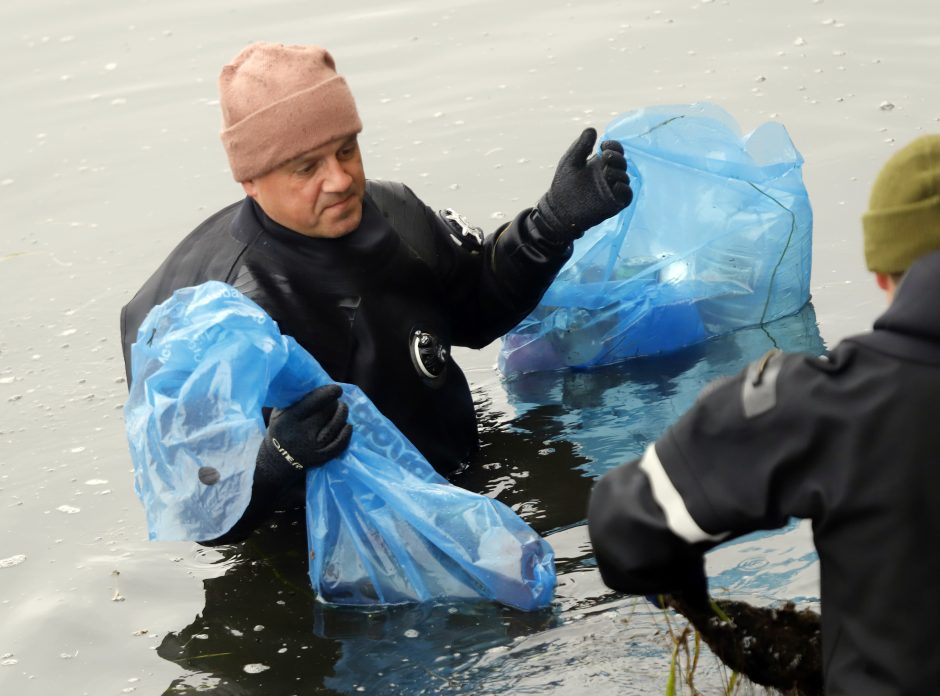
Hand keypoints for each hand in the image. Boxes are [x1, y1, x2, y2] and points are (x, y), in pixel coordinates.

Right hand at [259, 384, 351, 471]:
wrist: (278, 459)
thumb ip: (294, 398)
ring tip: (342, 408)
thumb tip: (314, 380)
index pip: (313, 402)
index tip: (337, 389)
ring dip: (342, 414)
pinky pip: (340, 444)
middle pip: (327, 412)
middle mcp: (301, 434)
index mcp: (289, 419)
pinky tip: (347, 425)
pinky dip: (346, 432)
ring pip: (336, 426)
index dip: (328, 393)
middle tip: (336, 399)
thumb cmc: (281, 428)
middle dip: (334, 403)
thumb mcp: (280, 412)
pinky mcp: (321, 458)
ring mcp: (312, 448)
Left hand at [533, 127, 632, 242]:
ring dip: (618, 172)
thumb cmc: (563, 185)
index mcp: (599, 163)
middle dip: (616, 157)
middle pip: (622, 162)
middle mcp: (608, 175)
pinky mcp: (614, 204)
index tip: (603, 146)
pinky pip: (627, 195)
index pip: (615, 151)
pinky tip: (614, 185)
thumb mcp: (571, 161)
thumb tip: (592, 129)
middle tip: (605, 157)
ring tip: (606, 172)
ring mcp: (611, 189)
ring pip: (625, 177)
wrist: (558, 210)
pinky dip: (624, 189)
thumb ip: (581, 146)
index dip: (614, 146)